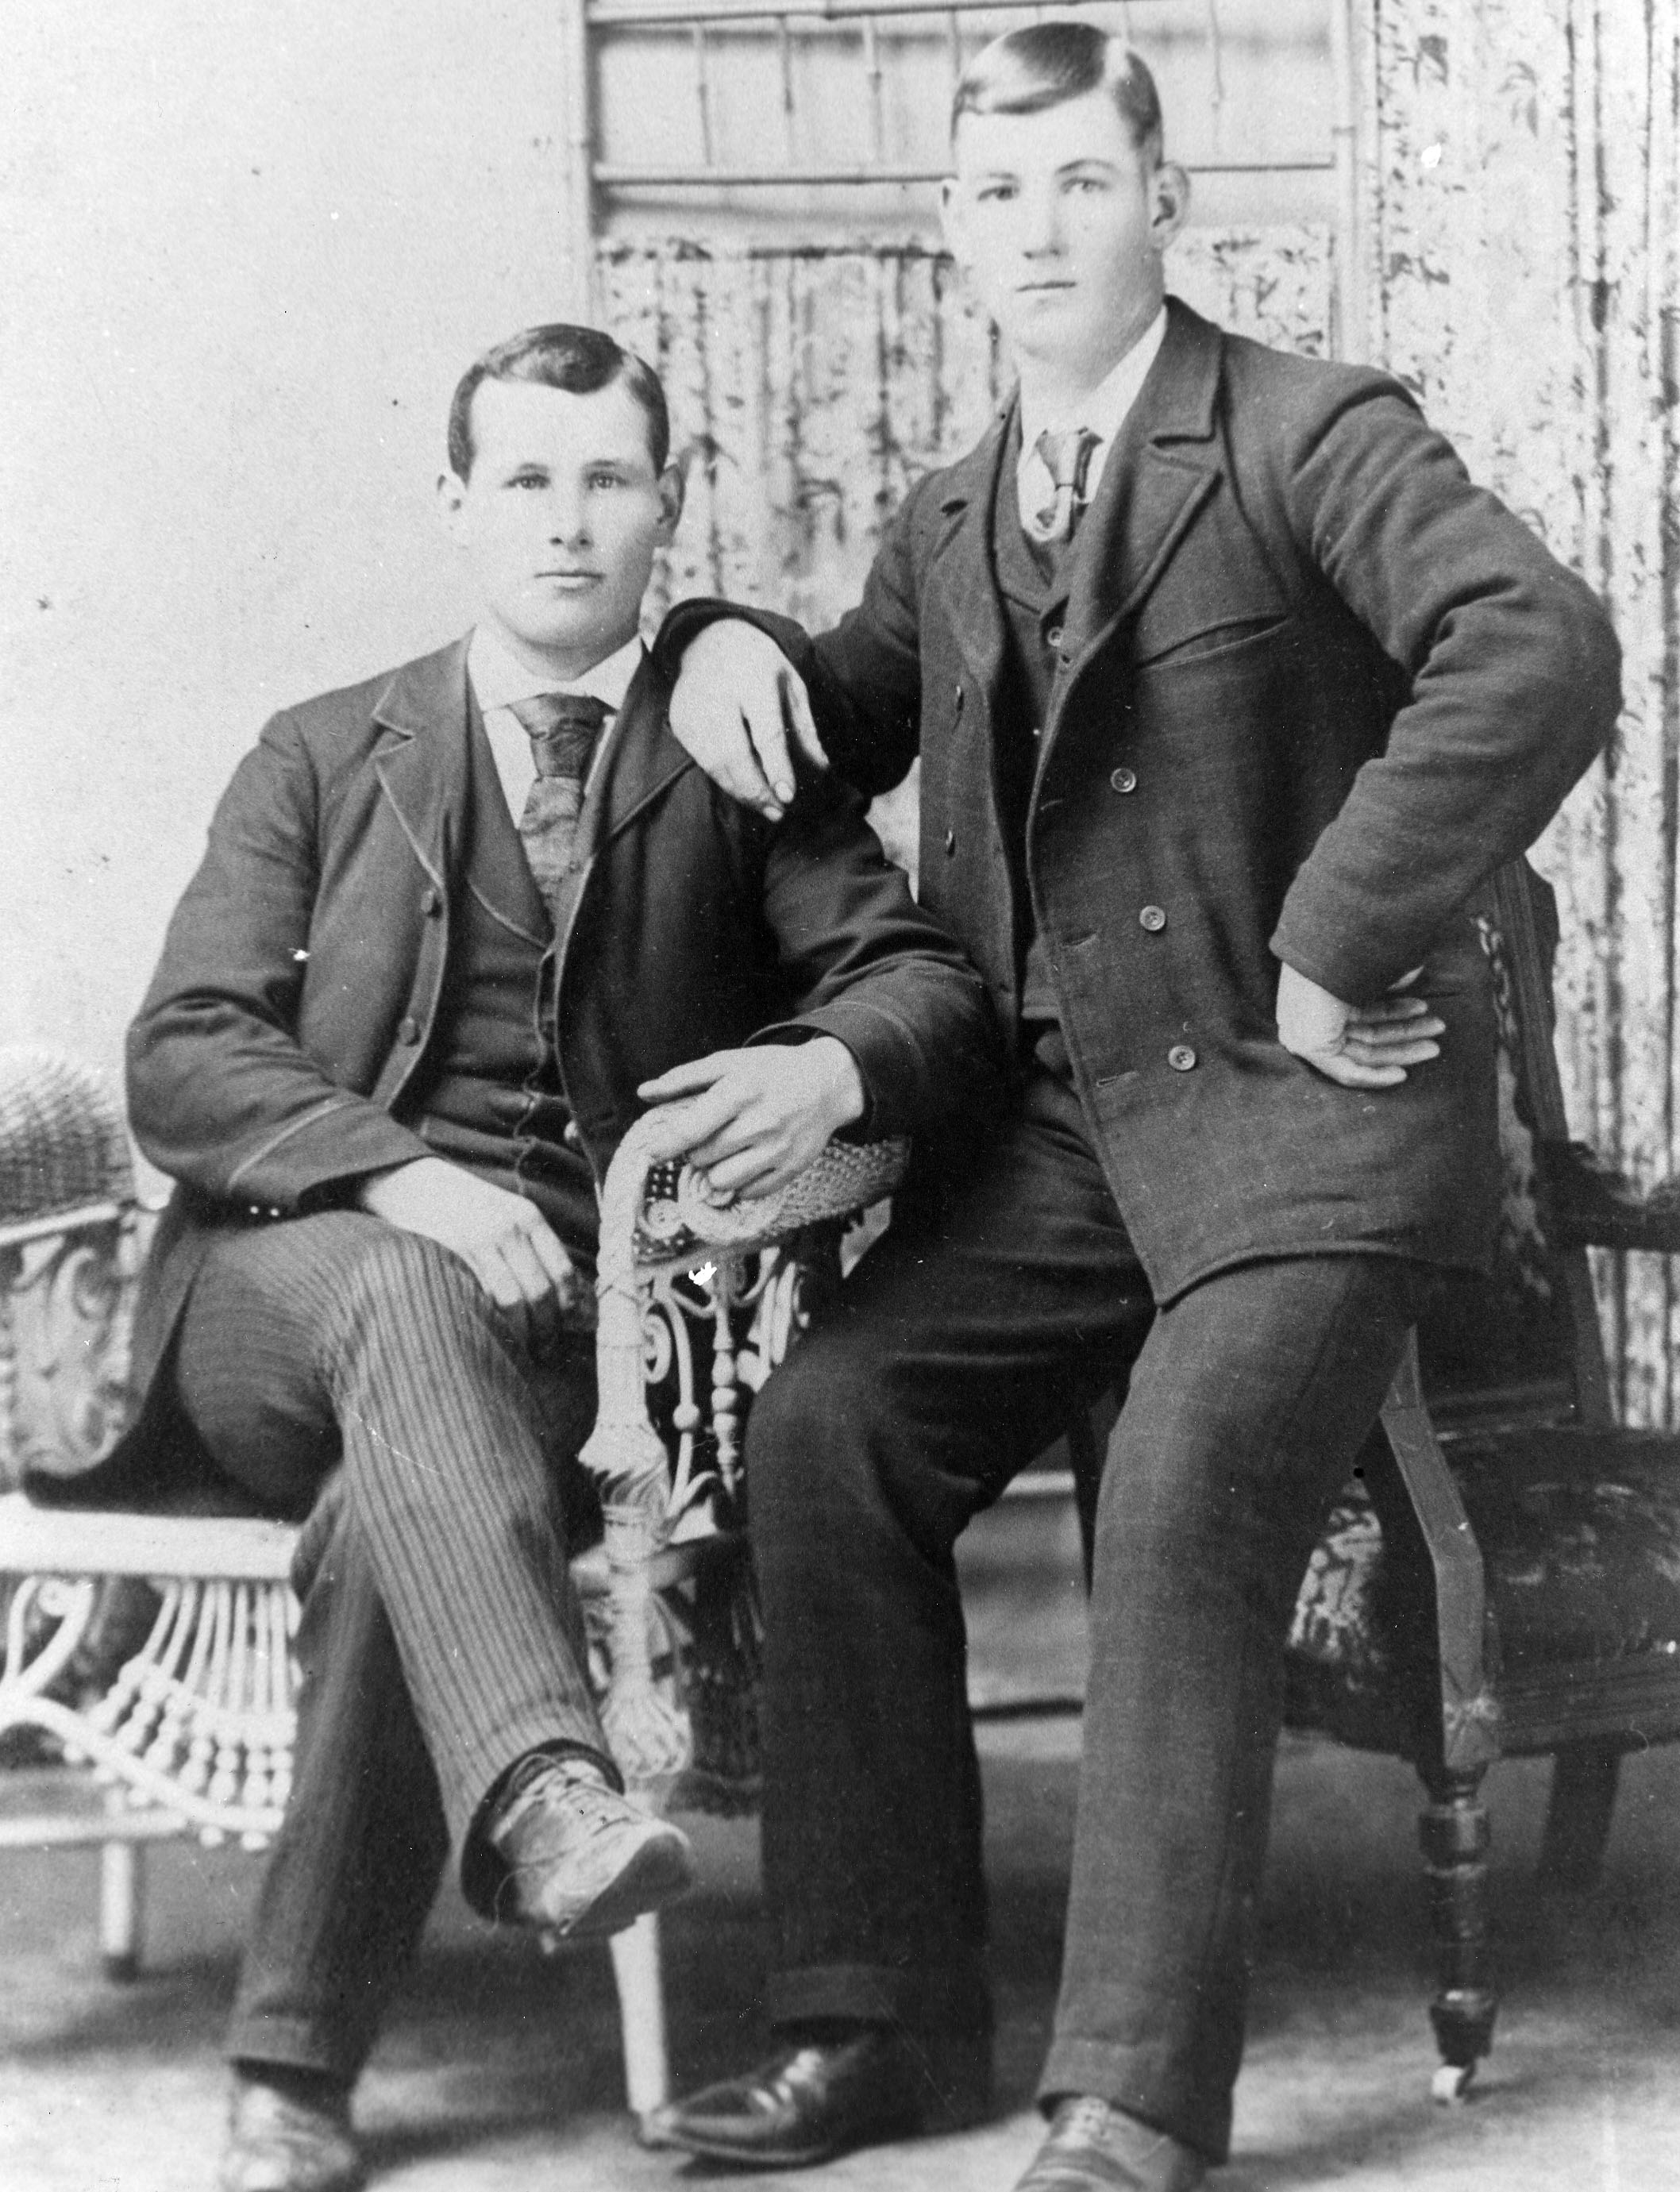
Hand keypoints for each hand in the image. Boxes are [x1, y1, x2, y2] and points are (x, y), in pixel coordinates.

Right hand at [358, 1157, 578, 1347]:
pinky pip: (481, 1298)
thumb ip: (533, 1247)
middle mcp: (508, 1227)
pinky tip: (493, 1335)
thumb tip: (571, 1298)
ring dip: (522, 1333)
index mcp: (528, 1217)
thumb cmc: (462, 1206)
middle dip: (547, 1329)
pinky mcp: (452, 1253)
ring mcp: (479, 1240)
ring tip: (521, 1350)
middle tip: (545, 1350)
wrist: (409, 1181)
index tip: (567, 1328)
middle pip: (541, 1291)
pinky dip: (492, 1323)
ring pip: (514, 1300)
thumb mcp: (505, 1213)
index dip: (569, 1308)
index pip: (563, 1272)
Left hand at [636, 1039, 865, 1201]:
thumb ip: (684, 1078)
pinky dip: (739, 1183)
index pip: (691, 1130)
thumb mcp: (729, 1062)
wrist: (828, 1084)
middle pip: (703, 1157)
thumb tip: (643, 1093)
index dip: (664, 1145)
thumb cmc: (771, 1070)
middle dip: (696, 1150)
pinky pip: (748, 1192)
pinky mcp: (791, 1169)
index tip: (649, 1153)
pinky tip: (745, 1162)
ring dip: (714, 1170)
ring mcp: (778, 1150)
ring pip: (722, 1181)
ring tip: (724, 1152)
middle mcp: (760, 1123)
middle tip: (708, 1136)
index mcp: (741, 1092)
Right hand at [667, 618, 827, 821]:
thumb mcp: (792, 688)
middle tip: (778, 813)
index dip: (777, 767)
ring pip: (714, 762)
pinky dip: (722, 780)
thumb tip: (821, 770)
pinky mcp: (679, 720)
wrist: (712, 639)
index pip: (765, 732)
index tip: (788, 797)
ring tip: (764, 808)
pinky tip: (741, 791)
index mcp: (755, 679)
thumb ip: (805, 729)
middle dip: (757, 789)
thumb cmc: (761, 669)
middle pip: (734, 752)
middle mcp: (719, 692)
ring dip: (739, 792)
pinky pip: (700, 760)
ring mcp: (693, 707)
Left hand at [1276, 962, 1445, 1088]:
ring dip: (1402, 1050)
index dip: (1396, 1012)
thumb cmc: (1351, 945)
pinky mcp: (1309, 1047)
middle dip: (1406, 1033)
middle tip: (1437, 1029)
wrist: (1328, 943)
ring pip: (1363, 1050)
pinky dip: (1374, 1077)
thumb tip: (1411, 972)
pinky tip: (1401, 1075)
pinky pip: (1346, 1071)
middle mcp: (1312, 1012)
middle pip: (1367, 1031)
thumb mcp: (1375, 965)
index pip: (1364, 1009)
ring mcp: (1308, 1030)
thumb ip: (1389, 976)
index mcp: (1323, 989)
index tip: (1423, 1009)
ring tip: (1434, 1045)